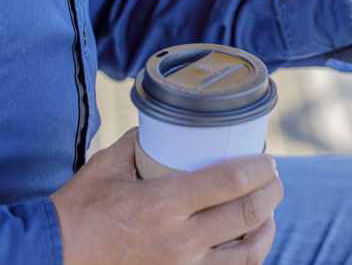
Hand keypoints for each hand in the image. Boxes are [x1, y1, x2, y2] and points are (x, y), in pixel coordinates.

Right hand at [50, 129, 282, 264]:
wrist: (49, 260)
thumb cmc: (78, 212)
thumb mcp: (107, 166)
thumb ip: (142, 143)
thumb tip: (168, 127)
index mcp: (163, 204)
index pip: (231, 183)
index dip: (260, 168)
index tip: (268, 158)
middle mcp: (179, 241)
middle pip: (248, 214)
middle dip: (272, 191)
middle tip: (274, 177)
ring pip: (248, 253)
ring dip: (267, 227)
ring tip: (269, 210)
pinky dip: (247, 257)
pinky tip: (249, 242)